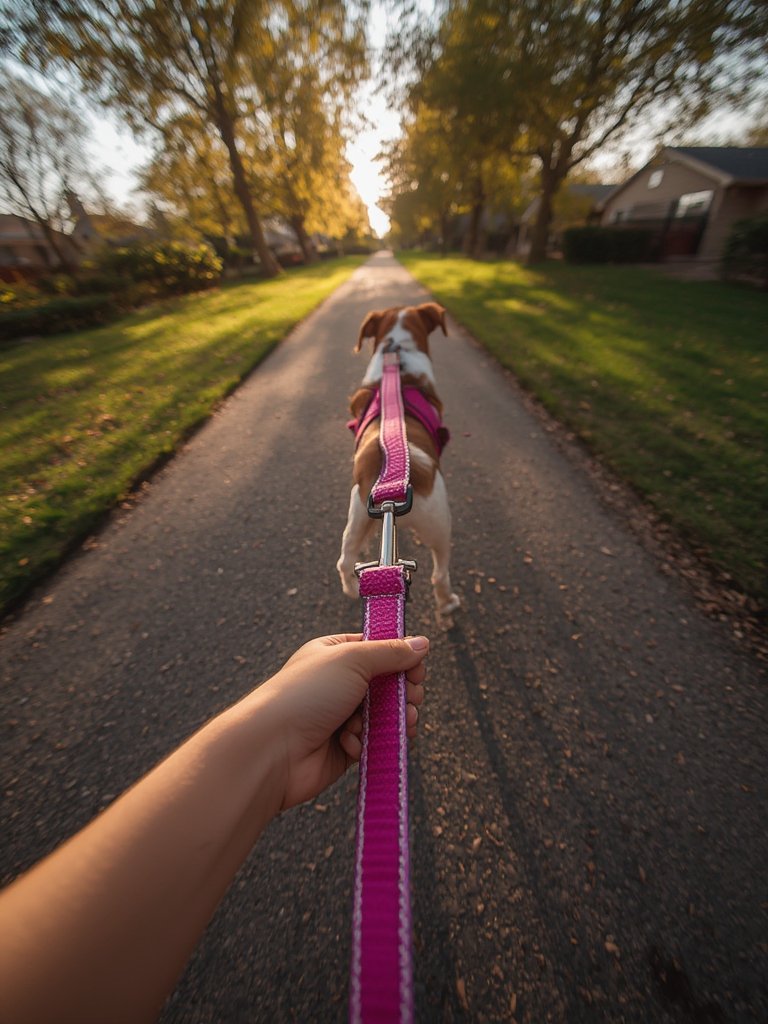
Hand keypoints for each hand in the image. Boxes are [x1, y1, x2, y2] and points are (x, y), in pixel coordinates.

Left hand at [261, 633, 427, 810]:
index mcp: (335, 654)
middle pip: (388, 685)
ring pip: (385, 717)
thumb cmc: (306, 694)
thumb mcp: (353, 659)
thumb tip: (422, 643)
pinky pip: (372, 742)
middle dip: (403, 695)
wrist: (272, 748)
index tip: (417, 672)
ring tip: (399, 724)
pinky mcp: (344, 748)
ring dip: (392, 720)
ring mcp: (340, 716)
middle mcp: (339, 683)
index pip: (379, 650)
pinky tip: (352, 743)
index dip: (403, 660)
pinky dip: (368, 742)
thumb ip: (391, 653)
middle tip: (409, 701)